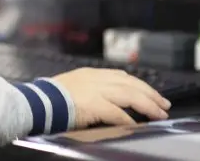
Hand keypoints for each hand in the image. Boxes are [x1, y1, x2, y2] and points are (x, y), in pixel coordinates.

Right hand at [50, 68, 170, 126]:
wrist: (36, 103)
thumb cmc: (49, 100)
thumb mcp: (71, 88)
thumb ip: (89, 92)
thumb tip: (106, 104)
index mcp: (89, 74)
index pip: (120, 76)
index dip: (138, 85)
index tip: (150, 93)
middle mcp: (95, 79)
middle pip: (130, 83)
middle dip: (150, 93)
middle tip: (163, 104)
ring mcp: (95, 90)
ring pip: (130, 94)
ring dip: (147, 105)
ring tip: (159, 114)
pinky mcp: (93, 104)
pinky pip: (117, 113)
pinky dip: (129, 120)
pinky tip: (137, 126)